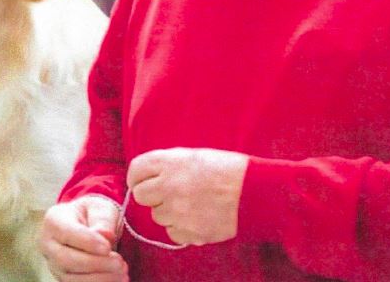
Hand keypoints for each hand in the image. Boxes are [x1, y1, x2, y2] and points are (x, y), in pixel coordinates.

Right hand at [39, 196, 128, 281]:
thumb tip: (105, 235)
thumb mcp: (100, 208)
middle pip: (66, 259)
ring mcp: (54, 265)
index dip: (87, 242)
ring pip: (71, 278)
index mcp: (54, 220)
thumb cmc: (93, 214)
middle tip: (119, 262)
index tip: (107, 247)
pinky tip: (116, 280)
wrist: (88, 224)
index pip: (67, 232)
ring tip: (122, 273)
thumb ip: (102, 220)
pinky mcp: (63, 278)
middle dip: (95, 263)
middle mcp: (48, 245)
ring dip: (99, 278)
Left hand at [127, 147, 248, 245]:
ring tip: (191, 203)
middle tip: (168, 193)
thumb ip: (168, 165)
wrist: (254, 191)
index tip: (142, 181)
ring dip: (169, 212)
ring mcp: (178, 211)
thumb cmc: (227, 169)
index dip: (137, 177)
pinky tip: (197, 216)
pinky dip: (182, 228)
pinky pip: (173, 233)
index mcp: (170, 162)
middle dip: (152, 195)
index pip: (135, 170)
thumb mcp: (194, 156)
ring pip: (157, 216)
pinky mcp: (189, 231)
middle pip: (141, 196)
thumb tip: (149, 177)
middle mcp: (169, 186)